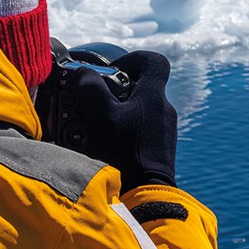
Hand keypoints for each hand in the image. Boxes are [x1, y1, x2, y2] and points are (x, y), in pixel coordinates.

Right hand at [64, 50, 176, 189]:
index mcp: (154, 96)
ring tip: (100, 125)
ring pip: (142, 108)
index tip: (113, 70)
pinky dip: (128, 129)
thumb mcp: (101, 116)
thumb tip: (83, 73)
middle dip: (119, 89)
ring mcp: (165, 129)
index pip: (154, 61)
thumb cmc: (125, 151)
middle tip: (98, 101)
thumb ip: (91, 89)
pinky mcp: (162, 146)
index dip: (133, 58)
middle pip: (143, 86)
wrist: (147, 190)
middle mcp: (164, 109)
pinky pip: (144, 128)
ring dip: (121, 111)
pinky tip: (112, 143)